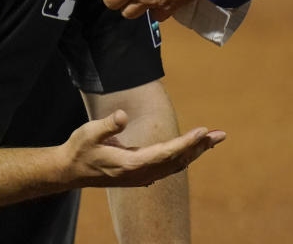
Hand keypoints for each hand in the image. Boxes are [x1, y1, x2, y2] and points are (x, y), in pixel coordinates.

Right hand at [60, 110, 224, 187]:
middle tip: (221, 134)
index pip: (166, 152)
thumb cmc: (80, 149)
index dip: (186, 142)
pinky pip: (169, 166)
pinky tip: (193, 150)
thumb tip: (123, 115)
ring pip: (176, 164)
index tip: (203, 131)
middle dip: (200, 147)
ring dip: (195, 151)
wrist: (70, 171)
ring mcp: (142, 176)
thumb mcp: (88, 133)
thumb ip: (107, 125)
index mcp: (131, 164)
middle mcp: (141, 173)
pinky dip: (184, 156)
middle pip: (178, 160)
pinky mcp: (141, 175)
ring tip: (213, 139)